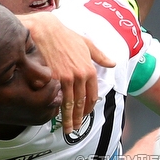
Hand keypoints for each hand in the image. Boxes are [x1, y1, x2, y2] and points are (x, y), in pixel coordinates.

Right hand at [20, 13, 114, 133]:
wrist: (46, 29)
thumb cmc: (66, 35)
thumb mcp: (87, 43)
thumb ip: (100, 56)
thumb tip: (112, 63)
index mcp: (89, 70)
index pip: (91, 95)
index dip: (88, 108)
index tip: (85, 115)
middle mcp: (79, 76)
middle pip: (80, 103)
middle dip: (78, 118)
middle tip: (76, 129)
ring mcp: (65, 78)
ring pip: (68, 104)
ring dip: (68, 119)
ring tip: (67, 129)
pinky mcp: (51, 78)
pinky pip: (55, 97)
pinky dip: (55, 107)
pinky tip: (54, 115)